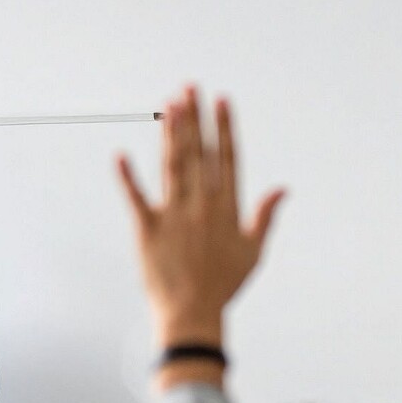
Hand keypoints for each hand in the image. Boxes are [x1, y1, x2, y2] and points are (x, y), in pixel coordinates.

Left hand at [117, 86, 286, 347]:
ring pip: (173, 165)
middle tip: (188, 87)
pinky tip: (119, 155)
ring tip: (168, 105)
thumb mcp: (253, 251)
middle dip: (194, 117)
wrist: (192, 314)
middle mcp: (202, 205)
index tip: (222, 100)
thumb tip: (282, 188)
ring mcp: (174, 215)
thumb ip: (265, 216)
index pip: (227, 158)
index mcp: (227, 208)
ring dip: (171, 133)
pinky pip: (136, 198)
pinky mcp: (148, 229)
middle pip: (198, 153)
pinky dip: (127, 177)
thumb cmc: (223, 285)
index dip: (224, 127)